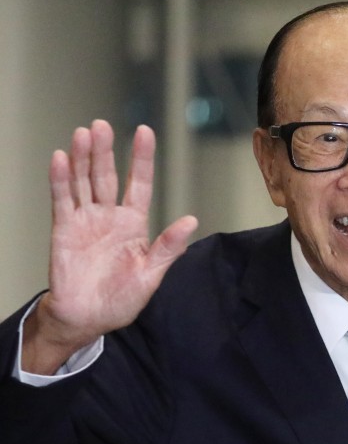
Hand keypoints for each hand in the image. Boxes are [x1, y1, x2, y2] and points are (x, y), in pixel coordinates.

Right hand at [22, 120, 197, 373]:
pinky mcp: (64, 230)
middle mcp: (109, 216)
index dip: (142, 158)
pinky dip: (60, 179)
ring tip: (83, 133)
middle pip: (107, 175)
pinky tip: (60, 159)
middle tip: (102, 125)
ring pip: (83, 182)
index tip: (144, 131)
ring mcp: (85, 220)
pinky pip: (62, 200)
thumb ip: (168, 248)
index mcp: (134, 224)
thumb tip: (192, 221)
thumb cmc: (121, 299)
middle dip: (105, 150)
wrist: (87, 319)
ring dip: (82, 158)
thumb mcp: (150, 275)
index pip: (139, 183)